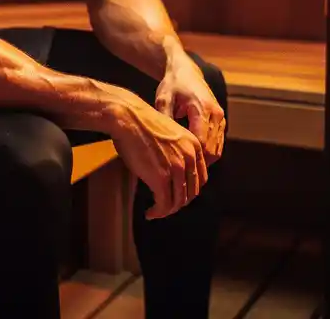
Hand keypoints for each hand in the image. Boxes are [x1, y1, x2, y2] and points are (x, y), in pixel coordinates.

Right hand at [108, 92, 207, 219]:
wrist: (129, 117)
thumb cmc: (142, 124)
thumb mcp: (170, 135)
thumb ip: (177, 152)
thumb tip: (173, 173)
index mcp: (194, 146)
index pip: (200, 179)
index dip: (189, 191)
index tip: (177, 195)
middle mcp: (190, 158)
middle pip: (191, 192)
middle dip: (178, 202)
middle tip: (166, 206)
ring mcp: (176, 168)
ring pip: (178, 201)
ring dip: (167, 210)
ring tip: (157, 212)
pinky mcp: (161, 178)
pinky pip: (164, 204)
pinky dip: (158, 212)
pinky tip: (150, 213)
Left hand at [155, 54, 225, 166]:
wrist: (186, 71)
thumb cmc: (172, 85)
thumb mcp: (164, 99)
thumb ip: (164, 119)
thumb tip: (160, 143)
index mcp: (202, 108)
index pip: (201, 143)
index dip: (189, 157)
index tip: (175, 166)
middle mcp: (216, 114)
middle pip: (211, 150)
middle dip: (196, 162)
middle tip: (179, 172)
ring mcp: (220, 118)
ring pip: (217, 150)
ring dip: (203, 160)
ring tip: (185, 166)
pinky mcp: (221, 120)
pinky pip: (218, 144)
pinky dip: (208, 152)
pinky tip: (192, 156)